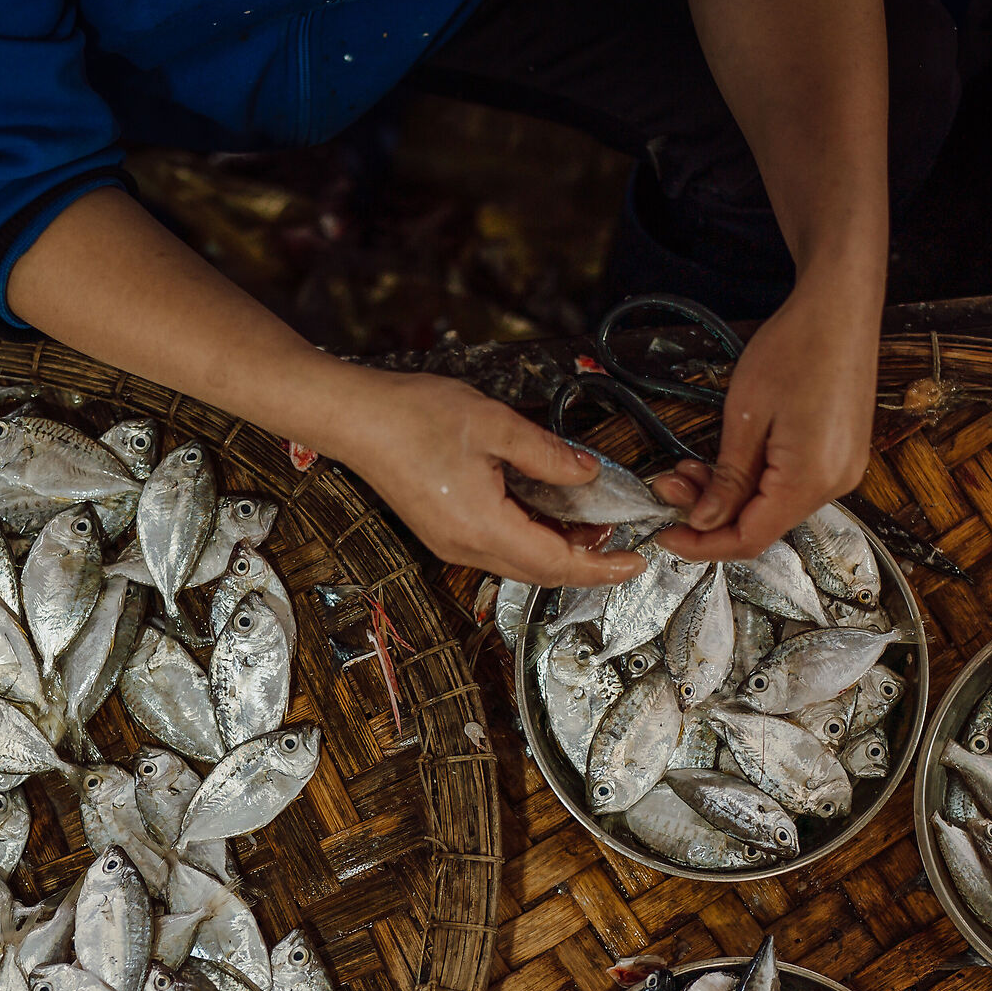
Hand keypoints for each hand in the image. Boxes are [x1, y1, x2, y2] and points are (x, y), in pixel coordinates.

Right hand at [322, 371, 646, 587]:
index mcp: (482, 527)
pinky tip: (547, 511)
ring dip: (558, 549)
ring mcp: (452, 543)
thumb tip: (587, 474)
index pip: (556, 564)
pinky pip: (499, 547)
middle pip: (540, 572)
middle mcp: (466, 547)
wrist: (356, 419)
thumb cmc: (413, 418)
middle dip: (586, 561)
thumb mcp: (495, 425)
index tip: (635, 562)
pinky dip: (532, 538)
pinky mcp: (444, 532)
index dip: (601, 568)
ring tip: (590, 520)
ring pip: (520, 562)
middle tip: (620, 536)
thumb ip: (548, 454)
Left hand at [652, 274, 880, 561]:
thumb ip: (727, 479)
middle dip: (708, 513)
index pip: (749, 539)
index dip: (702, 545)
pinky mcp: (839, 456)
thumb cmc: (795, 348)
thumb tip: (705, 522)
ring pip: (772, 506)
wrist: (841, 306)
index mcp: (811, 480)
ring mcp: (841, 471)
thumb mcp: (745, 417)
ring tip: (689, 465)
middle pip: (760, 525)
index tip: (666, 535)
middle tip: (668, 482)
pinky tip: (726, 461)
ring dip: (727, 494)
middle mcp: (834, 485)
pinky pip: (789, 486)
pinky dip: (753, 481)